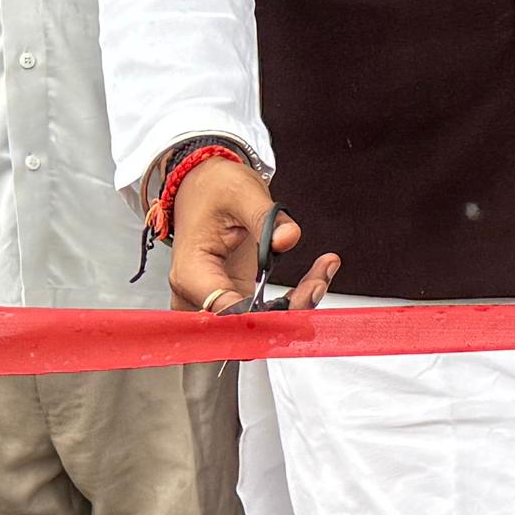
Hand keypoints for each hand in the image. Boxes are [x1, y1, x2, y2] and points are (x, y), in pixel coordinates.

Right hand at [162, 153, 337, 313]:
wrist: (207, 185)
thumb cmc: (214, 188)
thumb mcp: (241, 192)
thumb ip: (265, 216)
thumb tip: (287, 238)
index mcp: (192, 272)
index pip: (223, 312)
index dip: (260, 317)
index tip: (296, 300)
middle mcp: (200, 295)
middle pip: (240, 329)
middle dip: (284, 315)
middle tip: (315, 284)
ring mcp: (217, 301)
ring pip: (257, 328)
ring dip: (295, 309)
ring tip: (322, 272)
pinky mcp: (235, 299)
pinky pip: (265, 314)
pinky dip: (293, 301)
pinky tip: (317, 275)